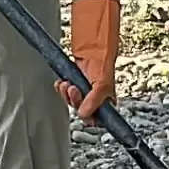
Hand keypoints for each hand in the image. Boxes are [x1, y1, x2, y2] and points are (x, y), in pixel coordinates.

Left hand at [61, 0, 121, 119]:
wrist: (92, 49)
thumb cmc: (103, 64)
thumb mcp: (102, 85)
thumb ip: (93, 101)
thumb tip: (84, 114)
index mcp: (106, 103)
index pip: (98, 120)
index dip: (90, 118)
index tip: (84, 113)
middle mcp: (95, 100)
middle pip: (82, 111)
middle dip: (75, 101)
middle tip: (74, 91)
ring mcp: (84, 93)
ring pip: (72, 103)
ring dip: (67, 94)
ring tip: (69, 84)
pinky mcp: (74, 86)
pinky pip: (65, 94)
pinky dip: (62, 89)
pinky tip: (64, 82)